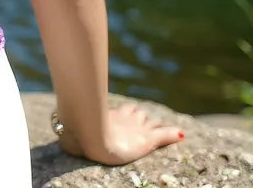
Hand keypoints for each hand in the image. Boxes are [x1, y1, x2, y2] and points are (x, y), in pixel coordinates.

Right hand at [60, 101, 184, 165]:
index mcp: (114, 116)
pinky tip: (180, 133)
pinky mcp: (147, 140)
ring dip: (153, 125)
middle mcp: (127, 120)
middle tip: (142, 118)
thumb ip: (72, 128)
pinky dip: (171, 134)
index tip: (130, 111)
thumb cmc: (85, 135)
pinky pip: (163, 135)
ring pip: (149, 123)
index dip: (129, 112)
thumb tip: (112, 125)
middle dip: (140, 116)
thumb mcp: (78, 132)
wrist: (92, 141)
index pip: (124, 111)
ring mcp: (138, 130)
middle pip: (137, 115)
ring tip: (159, 127)